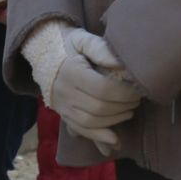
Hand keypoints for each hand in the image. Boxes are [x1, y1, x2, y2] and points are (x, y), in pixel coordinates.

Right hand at [45, 29, 141, 146]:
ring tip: (128, 111)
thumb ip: (101, 49)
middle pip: (99, 107)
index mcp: (71, 72)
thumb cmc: (67, 45)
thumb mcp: (83, 39)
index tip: (137, 89)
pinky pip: (81, 130)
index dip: (124, 93)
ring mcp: (61, 105)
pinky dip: (99, 137)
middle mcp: (64, 91)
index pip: (103, 89)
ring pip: (91, 122)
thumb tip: (122, 65)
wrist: (43, 53)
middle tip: (136, 100)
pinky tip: (115, 139)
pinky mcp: (62, 114)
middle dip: (123, 106)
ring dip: (115, 120)